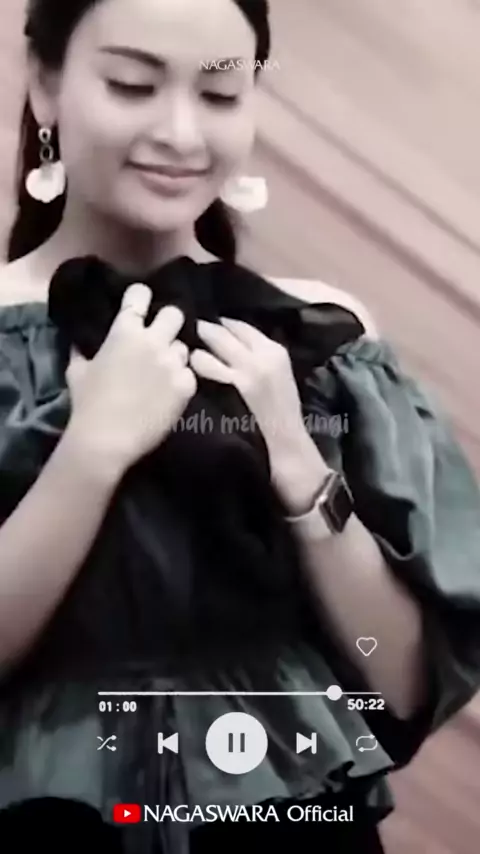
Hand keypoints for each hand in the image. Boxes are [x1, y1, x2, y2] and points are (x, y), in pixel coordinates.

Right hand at [65, 284, 196, 473]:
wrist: (106, 439)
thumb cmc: (87, 404)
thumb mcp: (77, 371)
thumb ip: (82, 350)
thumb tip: (79, 341)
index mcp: (125, 331)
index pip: (141, 295)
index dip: (141, 297)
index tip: (140, 306)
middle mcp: (153, 341)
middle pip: (175, 314)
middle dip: (169, 322)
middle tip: (161, 337)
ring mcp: (172, 363)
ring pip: (184, 347)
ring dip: (175, 356)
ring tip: (164, 371)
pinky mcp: (186, 386)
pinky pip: (190, 374)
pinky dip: (181, 381)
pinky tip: (170, 393)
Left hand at [191, 317, 326, 496]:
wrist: (286, 440)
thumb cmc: (280, 410)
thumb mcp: (277, 373)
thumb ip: (258, 355)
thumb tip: (232, 341)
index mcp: (275, 350)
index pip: (241, 325)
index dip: (223, 323)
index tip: (209, 323)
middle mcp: (262, 355)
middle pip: (226, 330)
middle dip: (207, 329)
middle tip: (191, 330)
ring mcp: (247, 370)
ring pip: (214, 344)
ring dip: (199, 345)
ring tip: (187, 351)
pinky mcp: (234, 387)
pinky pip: (207, 366)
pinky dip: (197, 363)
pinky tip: (190, 368)